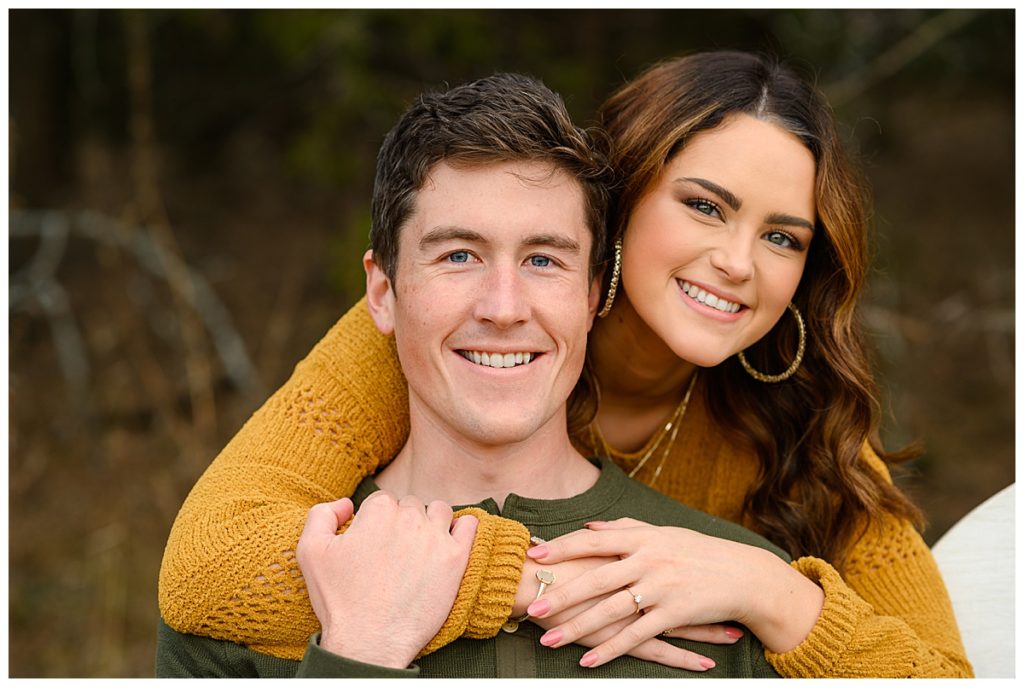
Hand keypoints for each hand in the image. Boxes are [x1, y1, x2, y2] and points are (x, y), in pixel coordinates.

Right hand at [296, 492, 477, 667]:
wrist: (369, 642)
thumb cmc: (339, 600)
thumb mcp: (310, 552)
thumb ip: (322, 515)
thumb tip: (347, 503)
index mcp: (378, 511)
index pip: (383, 502)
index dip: (377, 522)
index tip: (375, 545)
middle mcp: (409, 518)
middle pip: (411, 506)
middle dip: (403, 523)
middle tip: (395, 554)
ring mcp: (436, 537)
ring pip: (439, 512)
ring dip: (432, 523)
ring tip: (421, 548)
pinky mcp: (456, 558)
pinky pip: (470, 526)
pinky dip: (463, 528)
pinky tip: (453, 541)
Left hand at [525, 518, 822, 666]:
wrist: (742, 574)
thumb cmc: (698, 551)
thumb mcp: (662, 533)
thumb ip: (625, 529)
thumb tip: (589, 526)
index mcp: (642, 539)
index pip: (593, 541)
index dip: (563, 548)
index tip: (536, 555)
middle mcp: (648, 562)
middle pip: (596, 579)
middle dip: (561, 594)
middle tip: (532, 606)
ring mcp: (660, 589)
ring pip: (610, 611)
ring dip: (577, 627)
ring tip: (549, 639)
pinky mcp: (672, 615)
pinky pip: (636, 636)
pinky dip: (611, 650)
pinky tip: (588, 661)